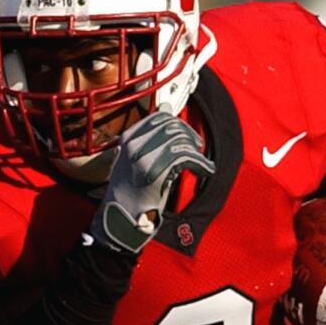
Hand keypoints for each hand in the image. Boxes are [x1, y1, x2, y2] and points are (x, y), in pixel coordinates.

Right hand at [90, 113, 214, 251]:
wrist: (120, 218)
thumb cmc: (130, 191)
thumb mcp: (135, 159)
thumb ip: (151, 135)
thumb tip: (165, 106)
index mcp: (128, 139)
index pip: (159, 117)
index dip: (179, 125)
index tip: (188, 138)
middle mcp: (133, 145)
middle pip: (172, 126)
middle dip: (190, 136)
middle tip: (196, 150)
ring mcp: (143, 158)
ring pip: (181, 140)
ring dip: (196, 152)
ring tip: (200, 164)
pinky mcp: (156, 172)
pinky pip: (186, 157)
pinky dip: (201, 164)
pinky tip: (205, 171)